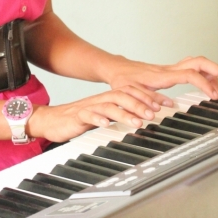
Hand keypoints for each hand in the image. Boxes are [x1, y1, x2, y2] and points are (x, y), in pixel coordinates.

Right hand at [29, 85, 162, 143]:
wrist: (52, 120)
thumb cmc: (79, 119)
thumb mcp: (104, 116)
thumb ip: (121, 115)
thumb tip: (143, 117)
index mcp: (109, 98)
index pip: (132, 92)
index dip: (149, 97)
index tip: (165, 104)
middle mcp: (101, 100)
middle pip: (123, 96)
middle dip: (140, 104)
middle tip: (155, 113)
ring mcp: (89, 107)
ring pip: (109, 106)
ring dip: (125, 113)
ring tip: (137, 122)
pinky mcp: (77, 116)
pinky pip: (88, 116)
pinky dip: (98, 119)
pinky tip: (106, 125)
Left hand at [106, 55, 217, 104]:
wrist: (117, 69)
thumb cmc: (123, 80)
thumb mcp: (131, 92)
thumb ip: (147, 99)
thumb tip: (166, 106)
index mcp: (162, 76)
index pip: (190, 74)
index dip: (204, 83)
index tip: (214, 95)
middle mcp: (170, 69)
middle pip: (200, 62)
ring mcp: (172, 69)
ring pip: (199, 63)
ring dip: (213, 73)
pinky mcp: (171, 71)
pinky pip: (194, 67)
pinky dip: (205, 74)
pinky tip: (206, 85)